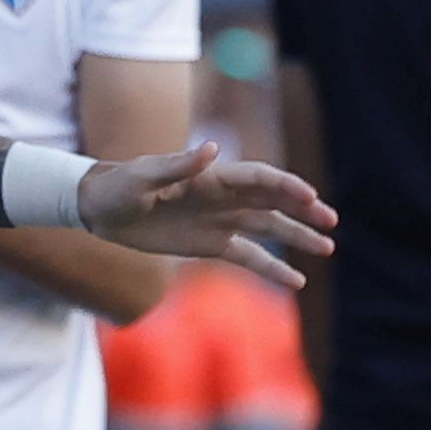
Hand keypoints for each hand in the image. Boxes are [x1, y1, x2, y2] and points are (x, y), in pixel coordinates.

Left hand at [77, 138, 335, 290]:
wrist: (99, 209)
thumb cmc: (118, 186)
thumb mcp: (142, 177)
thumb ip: (177, 165)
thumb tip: (211, 148)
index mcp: (211, 176)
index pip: (258, 178)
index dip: (285, 186)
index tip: (310, 197)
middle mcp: (223, 197)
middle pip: (273, 201)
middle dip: (303, 210)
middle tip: (331, 222)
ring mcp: (220, 221)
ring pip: (269, 228)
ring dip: (298, 236)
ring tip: (328, 248)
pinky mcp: (210, 244)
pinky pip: (249, 256)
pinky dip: (272, 268)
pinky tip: (296, 281)